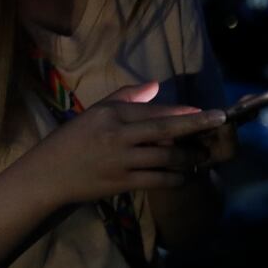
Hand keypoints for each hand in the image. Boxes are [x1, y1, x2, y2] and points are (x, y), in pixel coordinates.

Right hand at [26, 82, 225, 205]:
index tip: (205, 113)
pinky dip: (177, 178)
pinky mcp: (122, 182)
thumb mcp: (91, 114)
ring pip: (166, 157)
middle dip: (196, 126)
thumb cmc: (69, 142)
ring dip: (189, 157)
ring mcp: (120, 160)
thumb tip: (155, 85)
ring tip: (202, 156)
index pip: (152, 110)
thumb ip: (123, 97)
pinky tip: (184, 176)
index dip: (182, 112)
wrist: (47, 175)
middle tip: (220, 122)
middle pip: (165, 130)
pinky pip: (159, 179)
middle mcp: (116, 135)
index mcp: (108, 114)